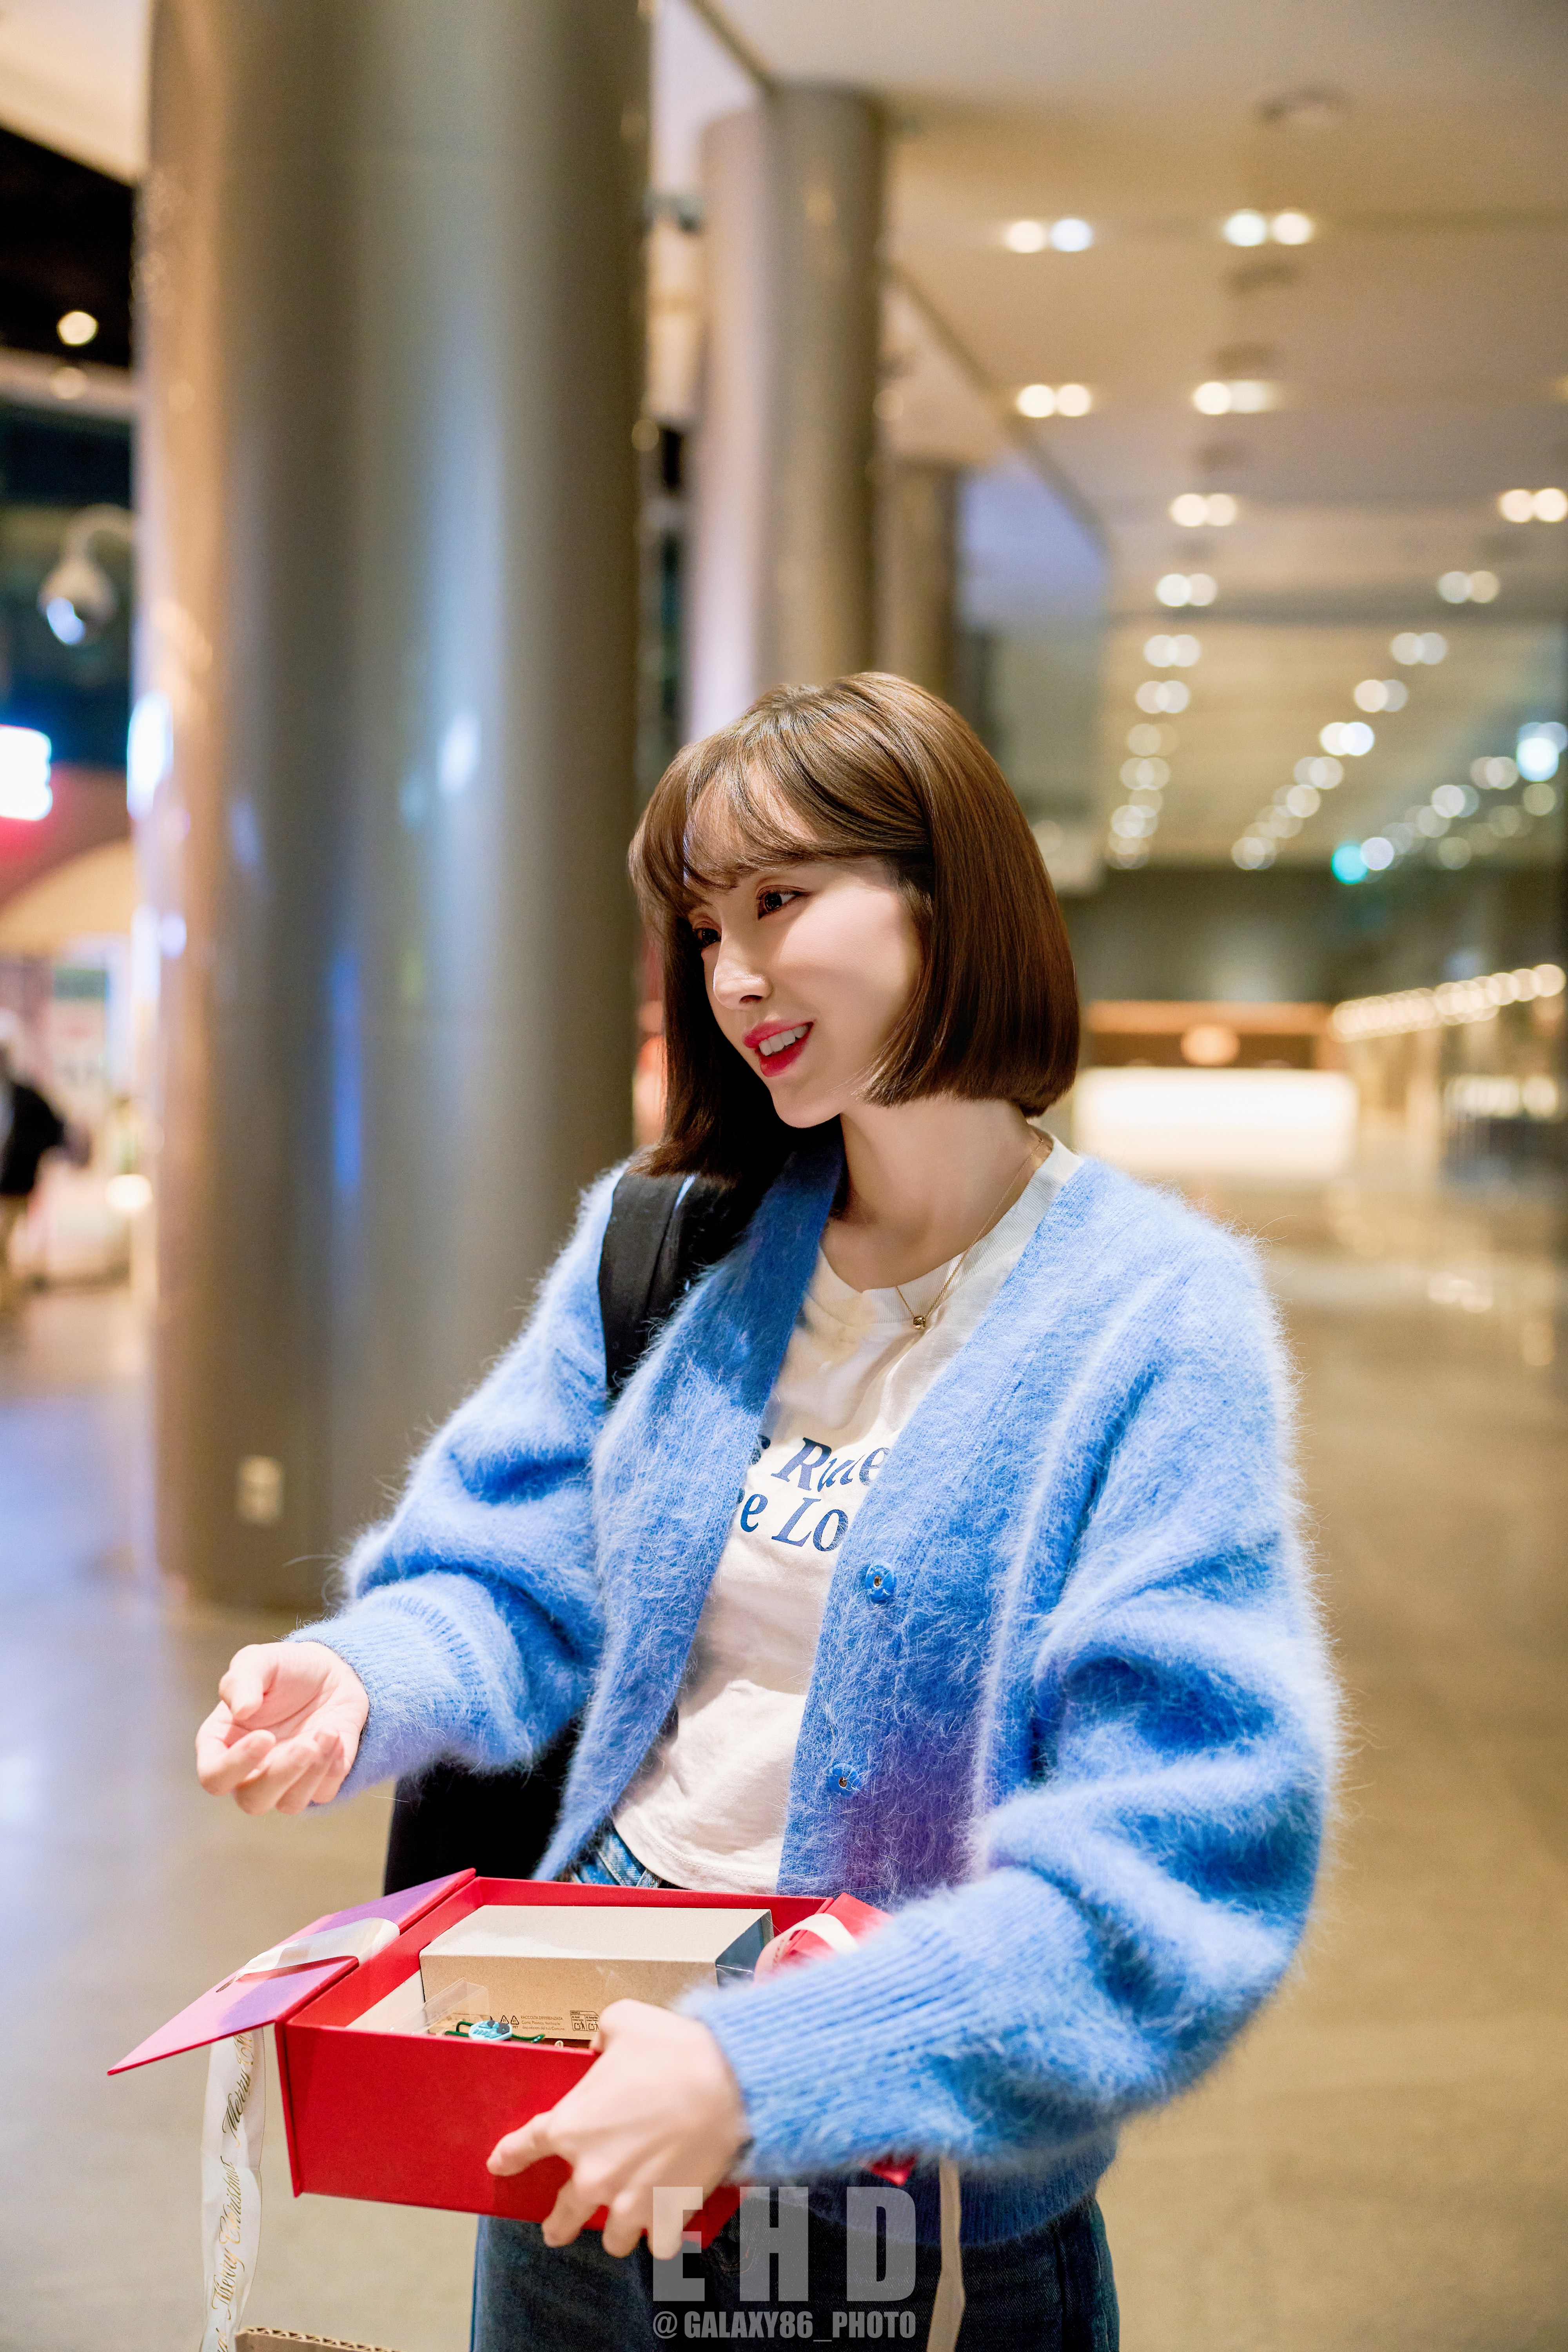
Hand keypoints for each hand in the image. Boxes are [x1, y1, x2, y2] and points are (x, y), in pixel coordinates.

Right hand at [195, 1641, 368, 1815]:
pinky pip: (324, 1792)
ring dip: (312, 1771)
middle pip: (253, 1801)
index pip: (214, 1777)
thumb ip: (242, 1680)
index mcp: (224, 1744)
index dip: (235, 1766)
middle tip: (306, 1744)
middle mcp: (252, 1770)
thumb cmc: (285, 1668)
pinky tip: (338, 1735)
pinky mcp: (319, 1780)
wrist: (331, 1671)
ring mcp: (286, 1779)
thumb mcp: (260, 1661)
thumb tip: (241, 1710)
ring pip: (290, 1803)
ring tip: (328, 1731)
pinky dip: (333, 1768)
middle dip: (282, 1775)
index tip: (263, 1737)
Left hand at [487, 2001, 747, 2257]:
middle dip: (559, 2224)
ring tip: (627, 2220)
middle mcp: (591, 2175)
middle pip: (562, 2216)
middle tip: (558, 2227)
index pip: (523, 2148)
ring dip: (618, 2228)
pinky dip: (662, 2232)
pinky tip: (668, 2219)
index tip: (500, 2165)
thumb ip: (602, 2034)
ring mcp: (629, 2202)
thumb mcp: (624, 2021)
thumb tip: (601, 2045)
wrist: (727, 2083)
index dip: (509, 2157)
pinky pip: (659, 2242)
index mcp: (571, 2128)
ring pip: (613, 2238)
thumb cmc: (673, 2050)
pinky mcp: (667, 2215)